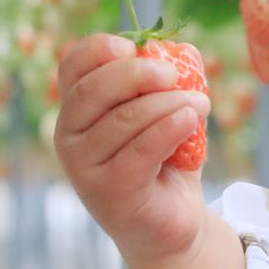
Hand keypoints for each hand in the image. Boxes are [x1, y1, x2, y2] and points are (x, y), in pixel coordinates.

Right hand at [53, 33, 211, 264]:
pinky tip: (190, 119)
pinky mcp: (108, 191)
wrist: (173, 222)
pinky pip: (141, 149)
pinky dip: (170, 128)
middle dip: (137, 74)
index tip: (132, 46)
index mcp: (76, 109)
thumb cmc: (165, 161)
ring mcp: (83, 167)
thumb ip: (170, 81)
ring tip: (200, 105)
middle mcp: (68, 136)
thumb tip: (187, 49)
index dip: (97, 49)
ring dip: (168, 104)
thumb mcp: (166, 113)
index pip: (72, 67)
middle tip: (173, 74)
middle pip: (93, 90)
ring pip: (123, 119)